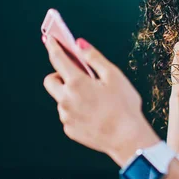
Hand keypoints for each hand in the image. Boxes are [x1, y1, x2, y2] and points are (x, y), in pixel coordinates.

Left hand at [43, 36, 159, 164]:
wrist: (127, 139)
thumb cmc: (124, 106)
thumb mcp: (114, 76)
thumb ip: (94, 57)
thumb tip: (79, 44)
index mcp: (76, 83)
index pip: (57, 59)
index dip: (54, 46)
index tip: (51, 39)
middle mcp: (65, 99)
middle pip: (50, 80)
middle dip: (60, 75)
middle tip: (77, 77)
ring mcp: (66, 116)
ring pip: (61, 99)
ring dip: (72, 95)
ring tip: (95, 101)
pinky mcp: (70, 130)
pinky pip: (69, 115)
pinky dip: (77, 111)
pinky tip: (95, 114)